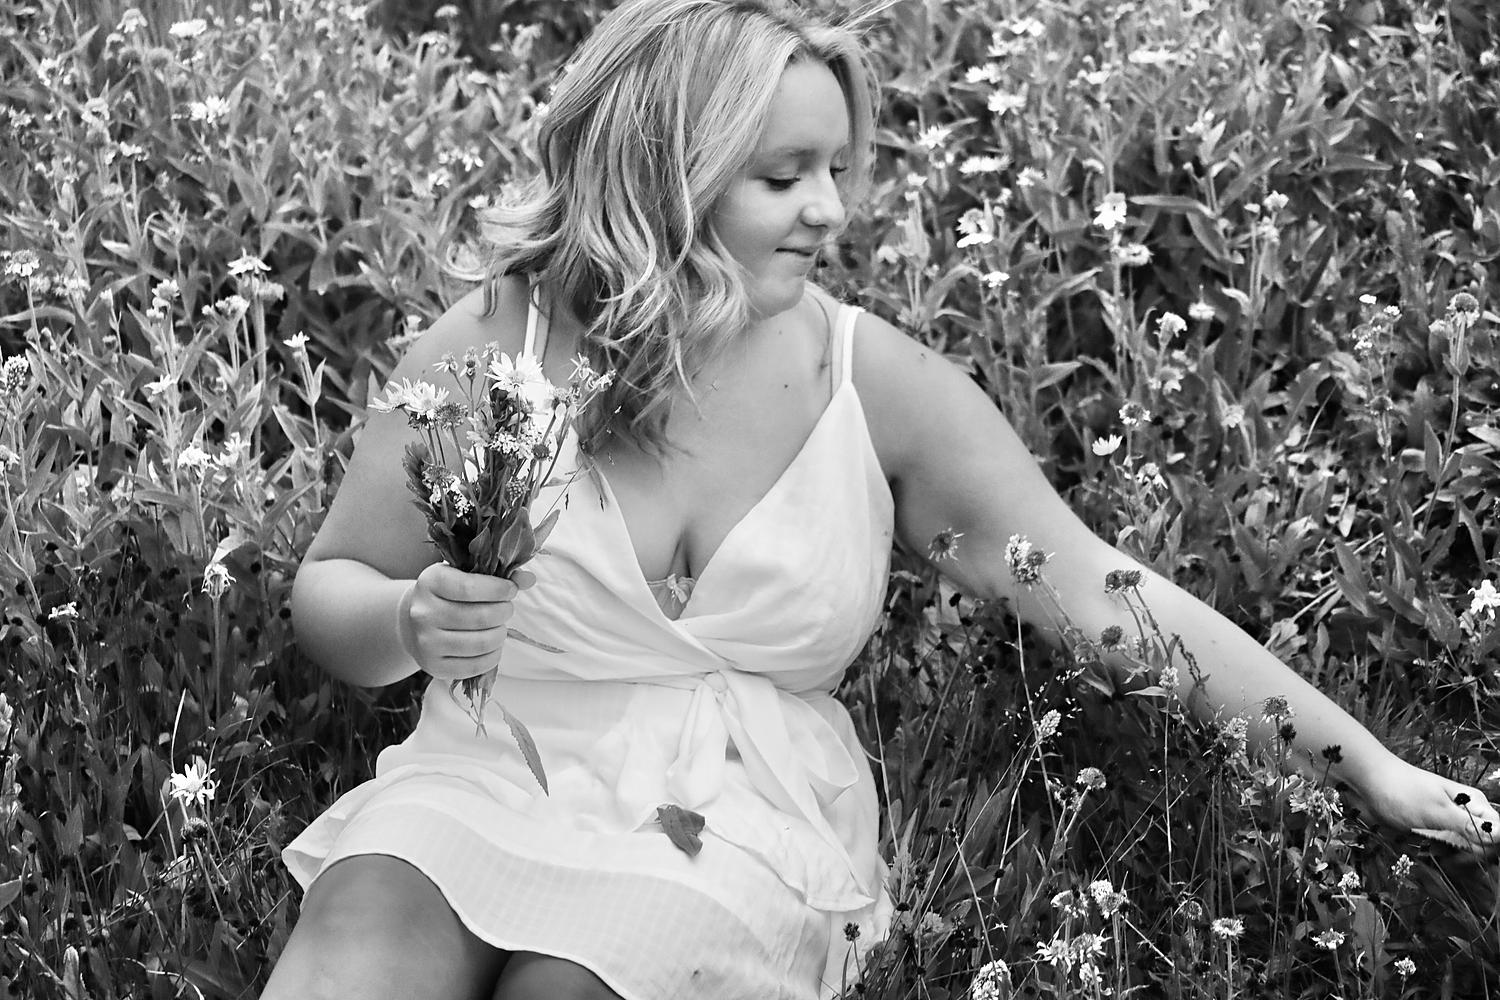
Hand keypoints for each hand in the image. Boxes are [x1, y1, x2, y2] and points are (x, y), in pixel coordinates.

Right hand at [396, 563, 535, 681]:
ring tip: (499, 627)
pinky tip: (493, 645)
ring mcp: (426, 642)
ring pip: (480, 643)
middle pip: (479, 617)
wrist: (413, 623)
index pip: (470, 588)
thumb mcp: (464, 575)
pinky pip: (475, 666)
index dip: (498, 589)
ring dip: (500, 634)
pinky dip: (493, 656)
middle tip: (506, 609)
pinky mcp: (434, 666)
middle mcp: (424, 613)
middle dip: (503, 612)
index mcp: (430, 582)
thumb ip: (496, 574)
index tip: (510, 590)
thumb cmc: (447, 594)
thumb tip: (529, 579)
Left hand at [1356, 756, 1499, 854]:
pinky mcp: (1433, 831)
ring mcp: (1449, 823)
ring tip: (1427, 848)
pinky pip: (1444, 851)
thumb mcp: (1436, 810)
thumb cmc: (1400, 790)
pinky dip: (1434, 854)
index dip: (1485, 850)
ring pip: (1463, 852)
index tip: (1461, 856)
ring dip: (1448, 857)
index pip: (1496, 835)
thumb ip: (1469, 825)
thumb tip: (1499, 835)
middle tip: (1442, 856)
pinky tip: (1421, 849)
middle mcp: (1466, 814)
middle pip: (1483, 847)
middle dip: (1465, 857)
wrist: (1366, 781)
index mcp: (1474, 804)